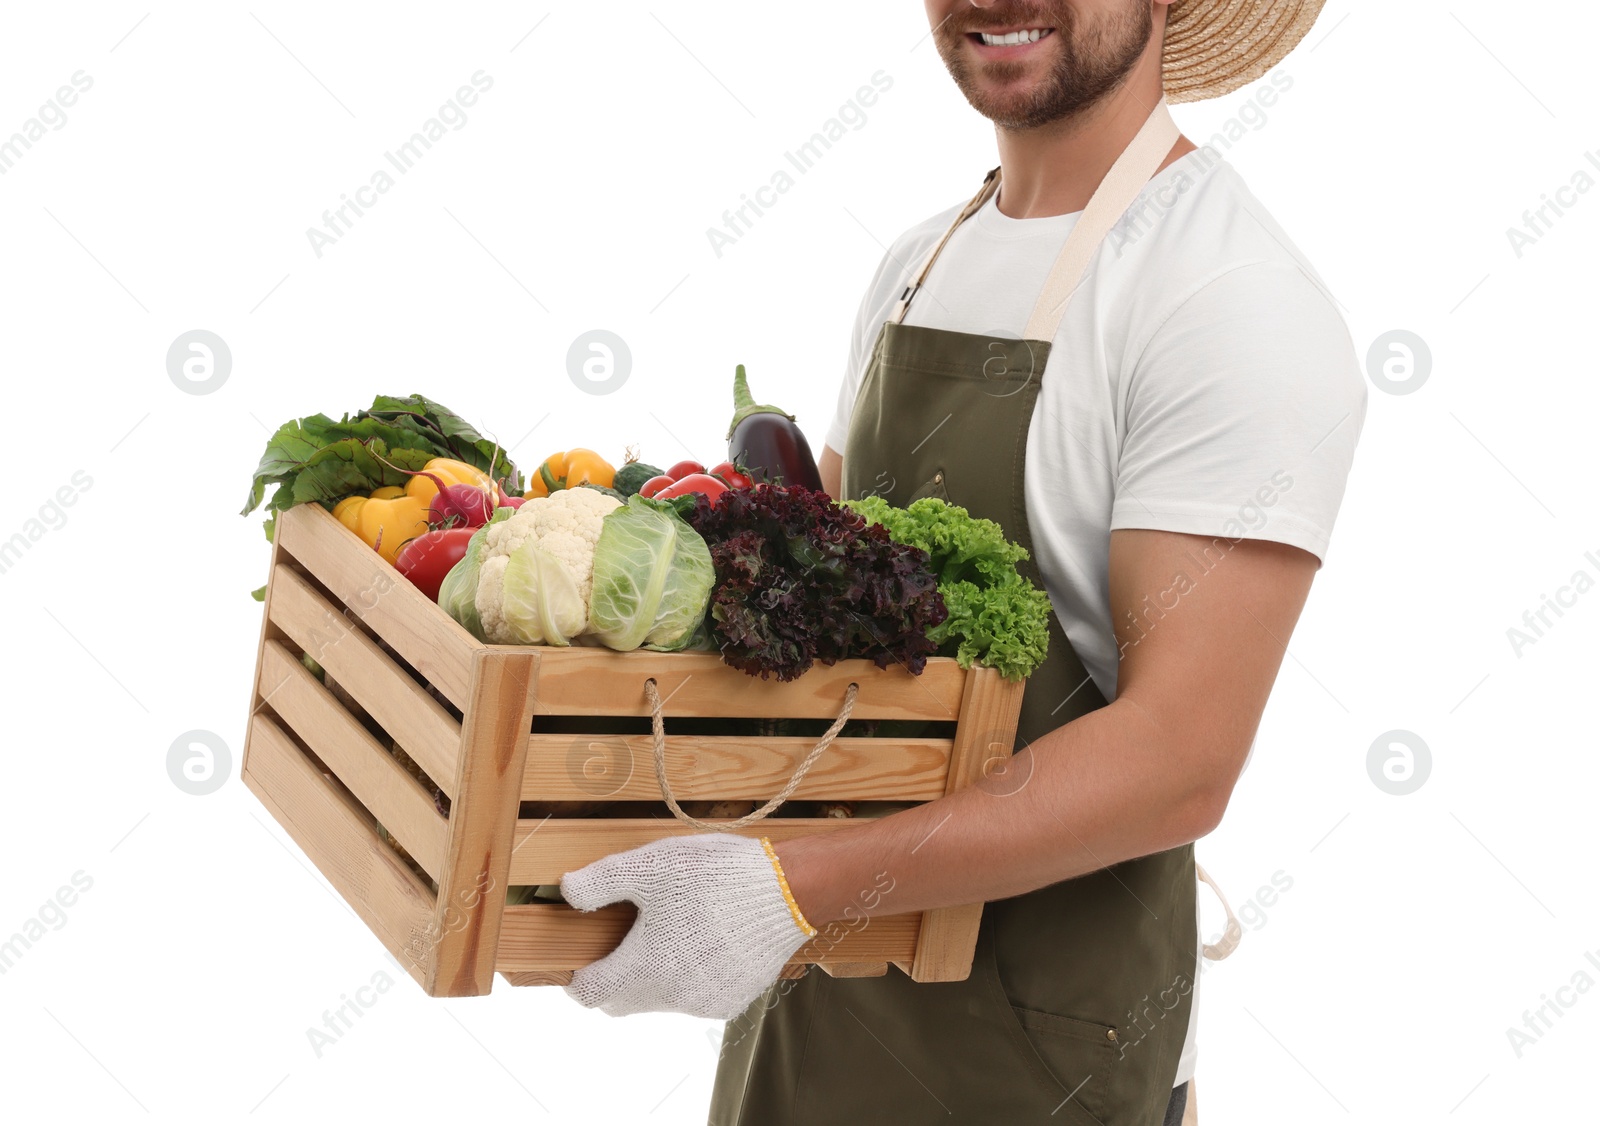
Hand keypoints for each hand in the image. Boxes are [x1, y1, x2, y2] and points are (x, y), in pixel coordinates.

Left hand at [559, 833, 816, 1018]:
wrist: (786, 892)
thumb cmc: (717, 876)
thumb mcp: (651, 865)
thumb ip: (602, 881)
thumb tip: (569, 892)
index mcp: (645, 966)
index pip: (591, 994)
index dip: (578, 979)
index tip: (582, 960)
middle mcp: (671, 995)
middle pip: (623, 1002)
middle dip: (615, 978)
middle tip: (624, 941)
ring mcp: (703, 1003)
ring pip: (660, 1000)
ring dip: (655, 977)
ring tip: (672, 934)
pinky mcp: (732, 1002)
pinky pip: (694, 999)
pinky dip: (689, 979)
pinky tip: (704, 945)